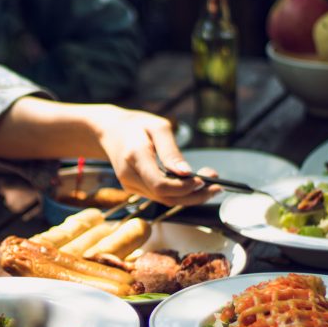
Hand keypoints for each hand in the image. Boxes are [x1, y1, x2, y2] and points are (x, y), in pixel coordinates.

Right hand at [92, 106, 215, 205]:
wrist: (110, 132)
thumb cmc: (136, 126)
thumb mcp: (158, 128)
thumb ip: (171, 151)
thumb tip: (186, 173)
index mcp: (134, 157)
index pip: (160, 184)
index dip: (184, 187)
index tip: (204, 180)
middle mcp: (130, 176)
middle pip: (165, 197)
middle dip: (194, 195)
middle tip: (217, 186)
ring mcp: (130, 186)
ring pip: (164, 200)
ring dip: (190, 196)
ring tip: (211, 184)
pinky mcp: (135, 189)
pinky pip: (160, 196)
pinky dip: (179, 193)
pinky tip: (193, 184)